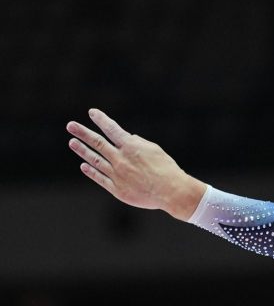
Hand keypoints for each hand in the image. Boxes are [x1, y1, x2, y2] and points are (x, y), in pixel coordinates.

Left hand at [66, 109, 206, 220]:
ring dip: (82, 150)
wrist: (171, 192)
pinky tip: (84, 165)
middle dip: (82, 133)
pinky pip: (100, 178)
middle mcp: (121, 159)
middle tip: (70, 125)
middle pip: (97, 143)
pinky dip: (91, 171)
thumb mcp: (155, 150)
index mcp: (131, 147)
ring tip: (72, 142)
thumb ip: (138, 143)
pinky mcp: (117, 189)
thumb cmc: (167, 169)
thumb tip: (127, 137)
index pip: (112, 129)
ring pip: (95, 160)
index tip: (92, 113)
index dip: (101, 120)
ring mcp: (117, 175)